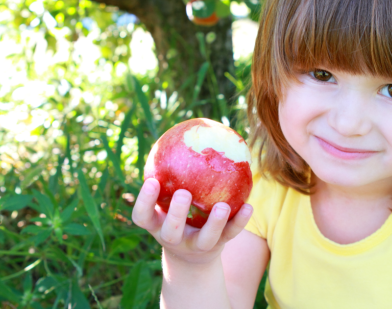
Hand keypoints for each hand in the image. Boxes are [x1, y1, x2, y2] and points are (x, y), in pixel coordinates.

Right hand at [131, 177, 253, 265]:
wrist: (192, 255)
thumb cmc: (177, 214)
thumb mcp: (167, 200)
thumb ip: (169, 177)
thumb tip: (182, 136)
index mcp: (157, 225)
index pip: (143, 216)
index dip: (145, 201)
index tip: (151, 181)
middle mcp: (173, 238)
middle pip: (171, 231)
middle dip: (177, 214)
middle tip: (183, 194)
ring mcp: (195, 246)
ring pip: (204, 239)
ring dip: (213, 223)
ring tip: (222, 206)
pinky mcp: (217, 247)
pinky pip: (229, 235)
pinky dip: (239, 221)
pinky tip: (248, 206)